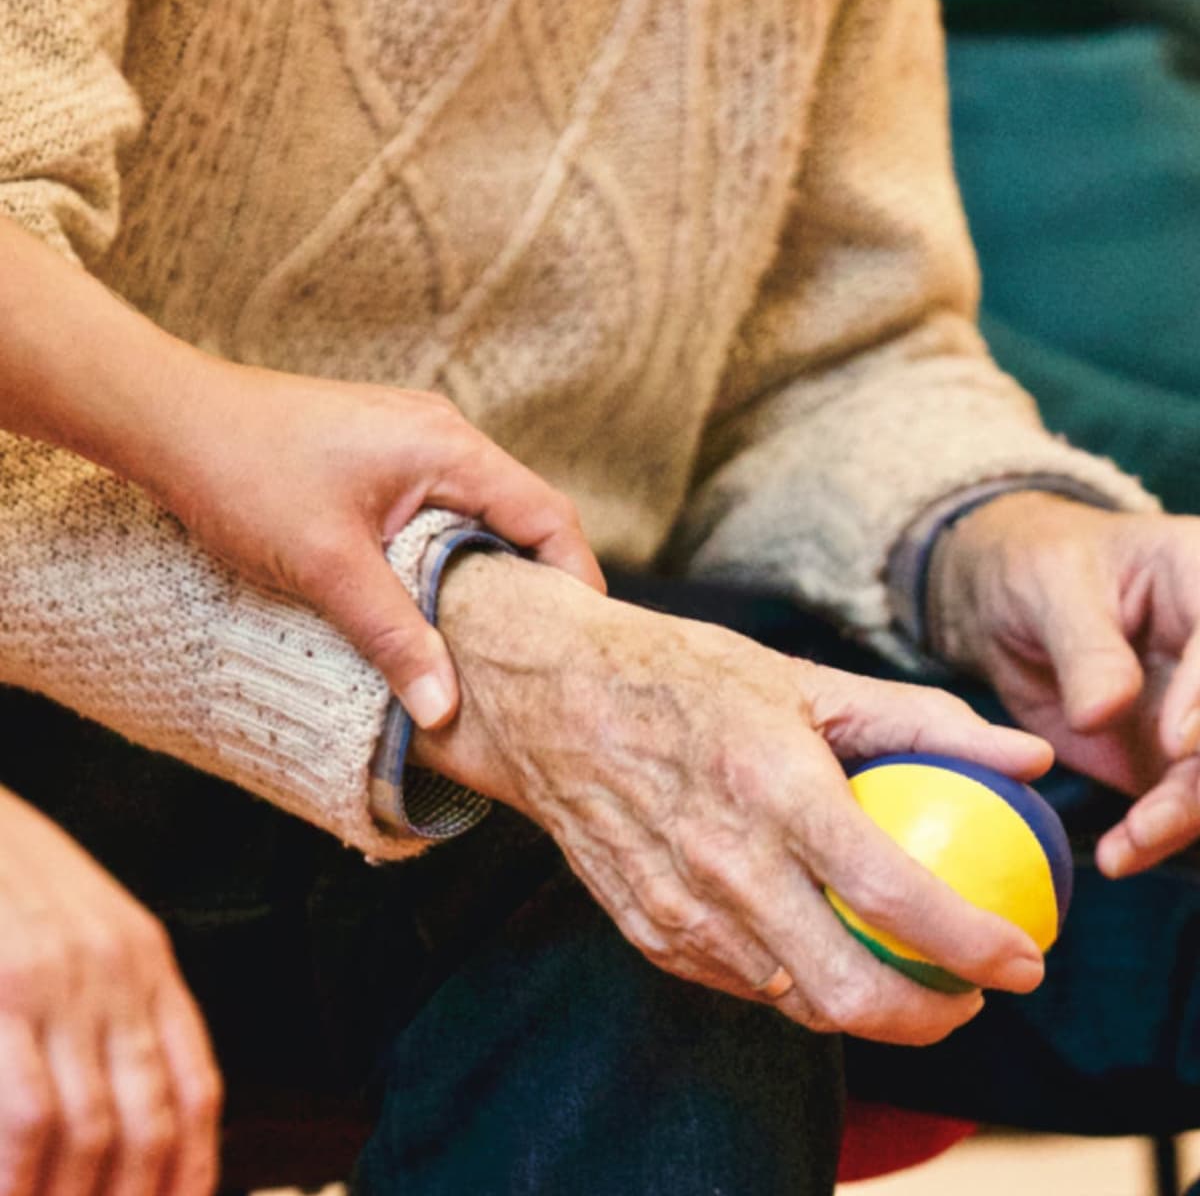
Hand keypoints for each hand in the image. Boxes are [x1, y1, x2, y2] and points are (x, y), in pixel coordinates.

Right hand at [0, 787, 220, 1195]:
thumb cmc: (16, 880)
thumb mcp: (89, 930)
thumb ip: (115, 1003)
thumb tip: (126, 1096)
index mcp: (150, 963)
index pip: (196, 1085)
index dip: (197, 1165)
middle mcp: (123, 977)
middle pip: (153, 1118)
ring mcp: (65, 987)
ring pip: (96, 1126)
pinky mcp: (7, 992)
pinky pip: (29, 1110)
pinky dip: (23, 1174)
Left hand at [134, 354, 603, 729]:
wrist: (169, 418)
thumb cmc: (244, 472)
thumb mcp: (327, 566)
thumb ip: (394, 636)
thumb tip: (444, 708)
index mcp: (449, 448)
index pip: (548, 515)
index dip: (575, 579)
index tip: (580, 640)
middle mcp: (443, 435)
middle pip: (523, 514)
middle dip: (538, 582)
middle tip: (541, 652)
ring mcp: (413, 441)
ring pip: (482, 513)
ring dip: (491, 570)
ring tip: (493, 637)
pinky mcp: (384, 455)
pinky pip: (444, 508)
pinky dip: (453, 553)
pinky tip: (435, 597)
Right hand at [412, 553, 1052, 1045]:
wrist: (548, 699)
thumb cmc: (678, 676)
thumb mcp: (800, 679)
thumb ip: (920, 721)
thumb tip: (1027, 756)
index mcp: (773, 788)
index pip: (894, 896)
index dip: (975, 945)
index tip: (1023, 959)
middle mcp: (724, 862)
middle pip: (848, 991)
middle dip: (931, 1017)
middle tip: (966, 992)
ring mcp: (678, 907)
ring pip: (796, 1001)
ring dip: (865, 1006)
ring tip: (899, 970)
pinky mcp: (646, 930)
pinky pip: (741, 982)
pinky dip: (793, 979)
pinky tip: (812, 941)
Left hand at [929, 491, 1199, 876]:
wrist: (1009, 603)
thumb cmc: (1037, 569)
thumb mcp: (1049, 587)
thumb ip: (1085, 647)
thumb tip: (1104, 712)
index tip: (1177, 743)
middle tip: (1157, 817)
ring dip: (1185, 817)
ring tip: (1131, 843)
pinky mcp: (1176, 759)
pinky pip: (1182, 806)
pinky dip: (1156, 836)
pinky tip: (1120, 855)